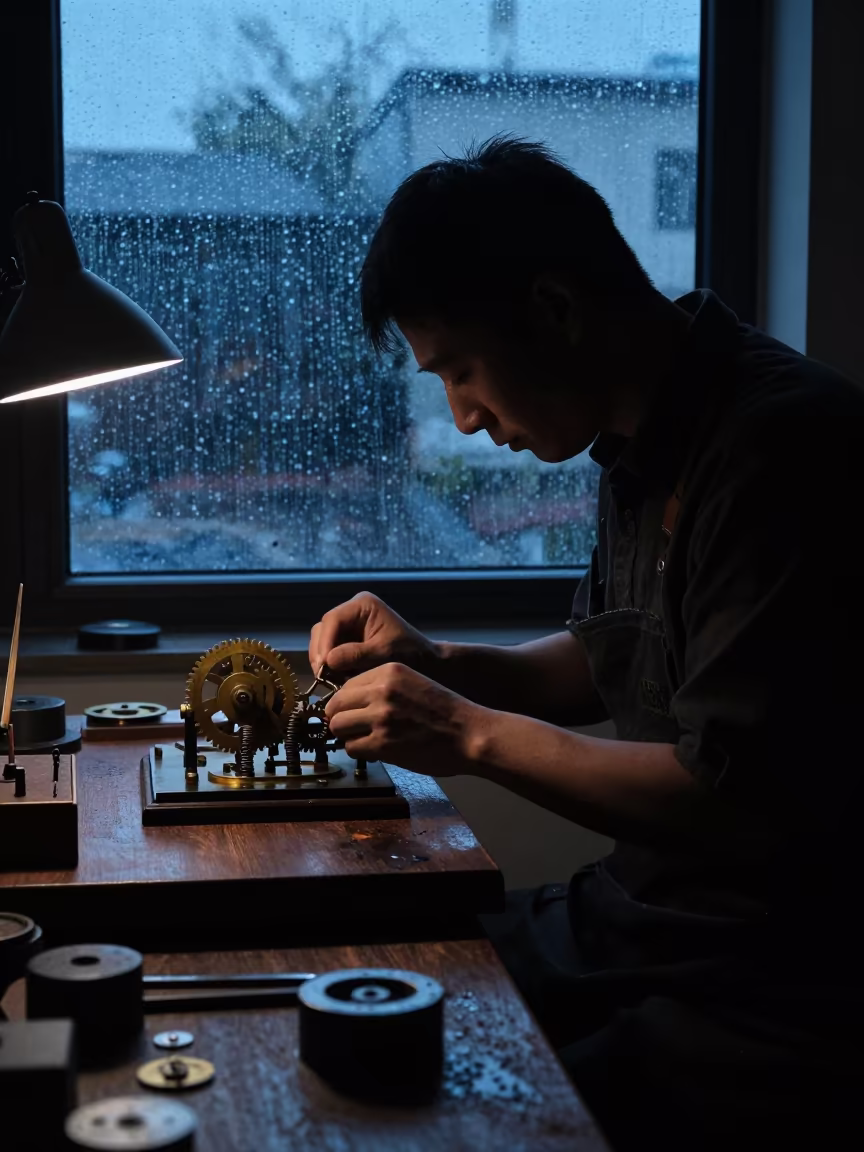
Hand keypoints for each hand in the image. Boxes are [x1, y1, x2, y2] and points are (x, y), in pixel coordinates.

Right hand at [309, 592, 439, 679]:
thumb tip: (328, 660)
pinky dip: (329, 665)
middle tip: (324, 675)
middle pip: (323, 629)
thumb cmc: (409, 653)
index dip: (325, 642)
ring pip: (322, 641)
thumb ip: (356, 654)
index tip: (324, 664)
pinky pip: (328, 651)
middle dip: (321, 652)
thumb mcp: (383, 653)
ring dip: (323, 660)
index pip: (333, 619)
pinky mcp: (346, 641)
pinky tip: (336, 678)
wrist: (424, 663)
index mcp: (363, 605)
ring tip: (331, 679)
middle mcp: (351, 611)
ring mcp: (347, 626)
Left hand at [325, 662, 482, 776]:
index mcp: (389, 671)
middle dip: (342, 719)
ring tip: (367, 740)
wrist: (470, 733)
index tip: (352, 713)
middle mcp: (381, 690)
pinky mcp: (383, 742)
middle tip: (355, 729)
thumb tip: (351, 703)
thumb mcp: (414, 683)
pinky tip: (377, 750)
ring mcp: (381, 717)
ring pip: (338, 726)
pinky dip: (360, 751)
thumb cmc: (446, 712)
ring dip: (349, 736)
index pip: (346, 685)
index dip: (347, 703)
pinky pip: (351, 747)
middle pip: (335, 705)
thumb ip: (383, 688)